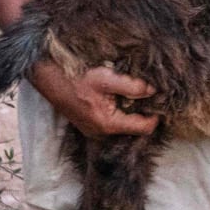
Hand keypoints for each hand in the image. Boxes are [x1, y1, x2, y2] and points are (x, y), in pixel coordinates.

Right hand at [32, 60, 158, 137]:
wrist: (46, 77)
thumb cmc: (74, 77)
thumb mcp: (106, 79)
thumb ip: (132, 86)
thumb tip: (154, 90)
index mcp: (108, 124)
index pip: (145, 127)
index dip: (157, 114)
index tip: (162, 98)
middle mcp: (101, 133)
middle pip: (134, 126)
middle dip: (143, 110)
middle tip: (151, 92)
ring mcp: (94, 130)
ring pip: (123, 123)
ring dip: (130, 108)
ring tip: (134, 91)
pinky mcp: (89, 123)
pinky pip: (112, 120)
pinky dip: (118, 108)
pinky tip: (118, 94)